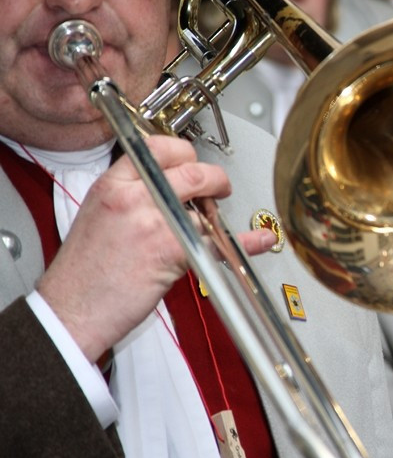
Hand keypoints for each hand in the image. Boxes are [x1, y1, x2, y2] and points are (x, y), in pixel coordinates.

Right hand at [37, 135, 275, 362]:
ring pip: (204, 205)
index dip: (185, 153)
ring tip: (209, 227)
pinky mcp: (171, 249)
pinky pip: (216, 240)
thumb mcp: (97, 214)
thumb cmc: (83, 272)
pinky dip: (242, 242)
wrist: (71, 310)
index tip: (194, 161)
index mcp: (112, 184)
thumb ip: (131, 193)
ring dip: (213, 217)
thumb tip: (169, 184)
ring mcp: (154, 222)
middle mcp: (133, 197)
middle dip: (214, 178)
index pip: (158, 147)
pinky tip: (257, 239)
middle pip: (192, 170)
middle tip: (218, 188)